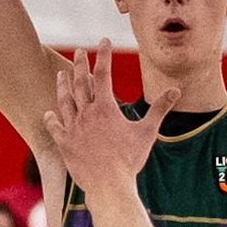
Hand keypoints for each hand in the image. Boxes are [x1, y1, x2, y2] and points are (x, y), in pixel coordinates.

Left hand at [43, 45, 179, 206]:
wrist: (109, 186)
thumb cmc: (130, 160)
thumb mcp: (148, 132)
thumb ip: (160, 109)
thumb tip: (176, 90)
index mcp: (105, 108)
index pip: (104, 73)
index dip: (103, 55)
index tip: (103, 41)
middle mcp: (86, 114)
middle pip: (80, 82)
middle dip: (80, 64)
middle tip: (79, 51)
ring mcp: (73, 129)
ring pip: (65, 101)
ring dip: (63, 85)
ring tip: (62, 74)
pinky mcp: (65, 144)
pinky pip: (55, 128)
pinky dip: (52, 118)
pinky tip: (50, 113)